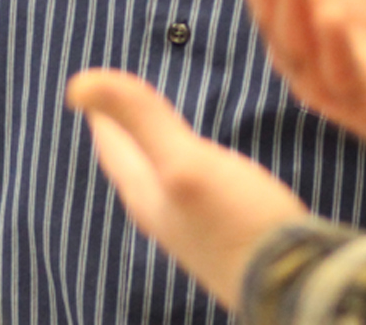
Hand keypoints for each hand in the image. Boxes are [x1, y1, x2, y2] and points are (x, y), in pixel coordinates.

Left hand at [67, 70, 308, 309]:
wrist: (288, 282)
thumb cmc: (236, 222)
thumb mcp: (184, 162)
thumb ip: (139, 119)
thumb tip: (76, 85)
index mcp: (145, 195)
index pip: (111, 147)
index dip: (102, 112)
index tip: (91, 84)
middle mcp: (161, 215)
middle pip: (131, 166)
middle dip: (122, 133)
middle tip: (117, 104)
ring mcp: (192, 229)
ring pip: (158, 182)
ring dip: (151, 153)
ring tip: (153, 132)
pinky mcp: (223, 235)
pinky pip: (190, 193)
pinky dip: (185, 170)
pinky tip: (202, 172)